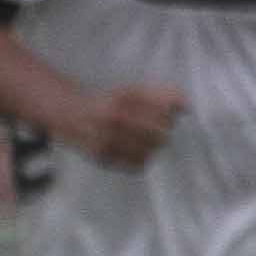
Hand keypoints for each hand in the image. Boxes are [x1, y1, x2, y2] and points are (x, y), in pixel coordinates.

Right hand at [58, 84, 182, 171]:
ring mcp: (106, 139)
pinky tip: (137, 151)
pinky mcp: (102, 157)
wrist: (69, 115)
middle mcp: (113, 119)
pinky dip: (142, 160)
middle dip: (163, 131)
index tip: (166, 114)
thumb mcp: (133, 91)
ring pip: (149, 151)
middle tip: (157, 129)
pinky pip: (136, 165)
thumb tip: (185, 106)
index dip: (170, 115)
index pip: (164, 112)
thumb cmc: (109, 103)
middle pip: (159, 133)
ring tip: (147, 140)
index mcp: (123, 99)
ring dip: (154, 147)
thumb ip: (161, 94)